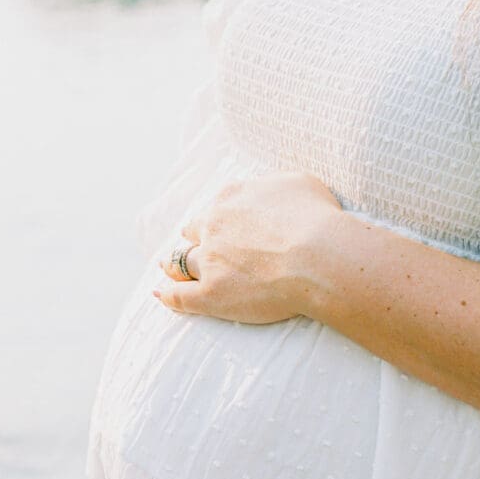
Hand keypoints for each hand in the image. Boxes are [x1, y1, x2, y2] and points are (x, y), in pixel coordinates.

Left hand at [154, 171, 341, 322]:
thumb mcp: (298, 182)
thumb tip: (269, 191)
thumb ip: (274, 185)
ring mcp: (210, 261)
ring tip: (167, 267)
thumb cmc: (317, 218)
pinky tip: (161, 294)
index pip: (217, 206)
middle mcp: (214, 226)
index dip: (219, 216)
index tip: (222, 223)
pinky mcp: (211, 294)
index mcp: (232, 198)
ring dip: (174, 264)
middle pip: (194, 231)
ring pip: (182, 262)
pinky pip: (181, 296)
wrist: (318, 256)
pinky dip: (169, 295)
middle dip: (194, 236)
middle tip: (192, 242)